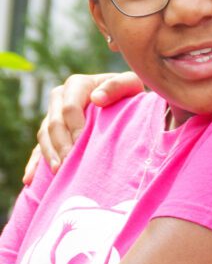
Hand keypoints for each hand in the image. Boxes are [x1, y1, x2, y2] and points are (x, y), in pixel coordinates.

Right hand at [23, 72, 142, 182]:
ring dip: (49, 154)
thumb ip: (116, 86)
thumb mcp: (130, 83)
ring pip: (44, 135)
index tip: (82, 143)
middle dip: (61, 144)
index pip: (69, 107)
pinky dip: (34, 163)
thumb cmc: (129, 92)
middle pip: (54, 123)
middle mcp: (60, 98)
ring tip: (58, 172)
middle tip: (68, 164)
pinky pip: (38, 147)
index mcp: (77, 85)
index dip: (74, 126)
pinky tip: (29, 179)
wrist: (125, 100)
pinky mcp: (51, 132)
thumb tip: (97, 98)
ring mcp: (53, 115)